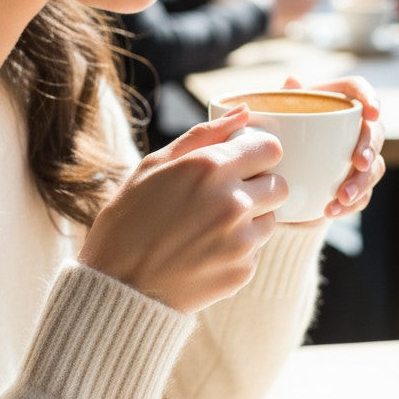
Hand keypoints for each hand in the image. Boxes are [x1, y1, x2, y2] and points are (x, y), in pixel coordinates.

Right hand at [79, 106, 288, 312]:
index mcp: (210, 167)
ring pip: (272, 218)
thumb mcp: (154, 165)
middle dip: (260, 185)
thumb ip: (203, 134)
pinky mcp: (243, 270)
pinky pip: (256, 250)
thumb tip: (244, 111)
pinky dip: (239, 249)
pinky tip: (206, 251)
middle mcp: (232, 201)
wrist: (118, 286)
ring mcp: (240, 239)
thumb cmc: (129, 219)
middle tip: (227, 195)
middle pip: (280, 183)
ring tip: (211, 226)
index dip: (258, 153)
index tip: (242, 161)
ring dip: (251, 219)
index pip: (271, 147)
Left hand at [281, 74, 384, 218]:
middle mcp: (353, 126)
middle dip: (370, 148)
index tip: (372, 113)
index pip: (358, 90)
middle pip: (375, 132)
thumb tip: (292, 80)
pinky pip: (363, 194)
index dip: (371, 98)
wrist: (274, 170)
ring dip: (361, 184)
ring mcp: (359, 156)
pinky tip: (334, 210)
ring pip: (374, 168)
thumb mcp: (274, 114)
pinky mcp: (355, 182)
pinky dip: (350, 204)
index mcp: (333, 101)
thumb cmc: (276, 130)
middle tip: (359, 163)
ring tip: (341, 197)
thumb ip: (283, 98)